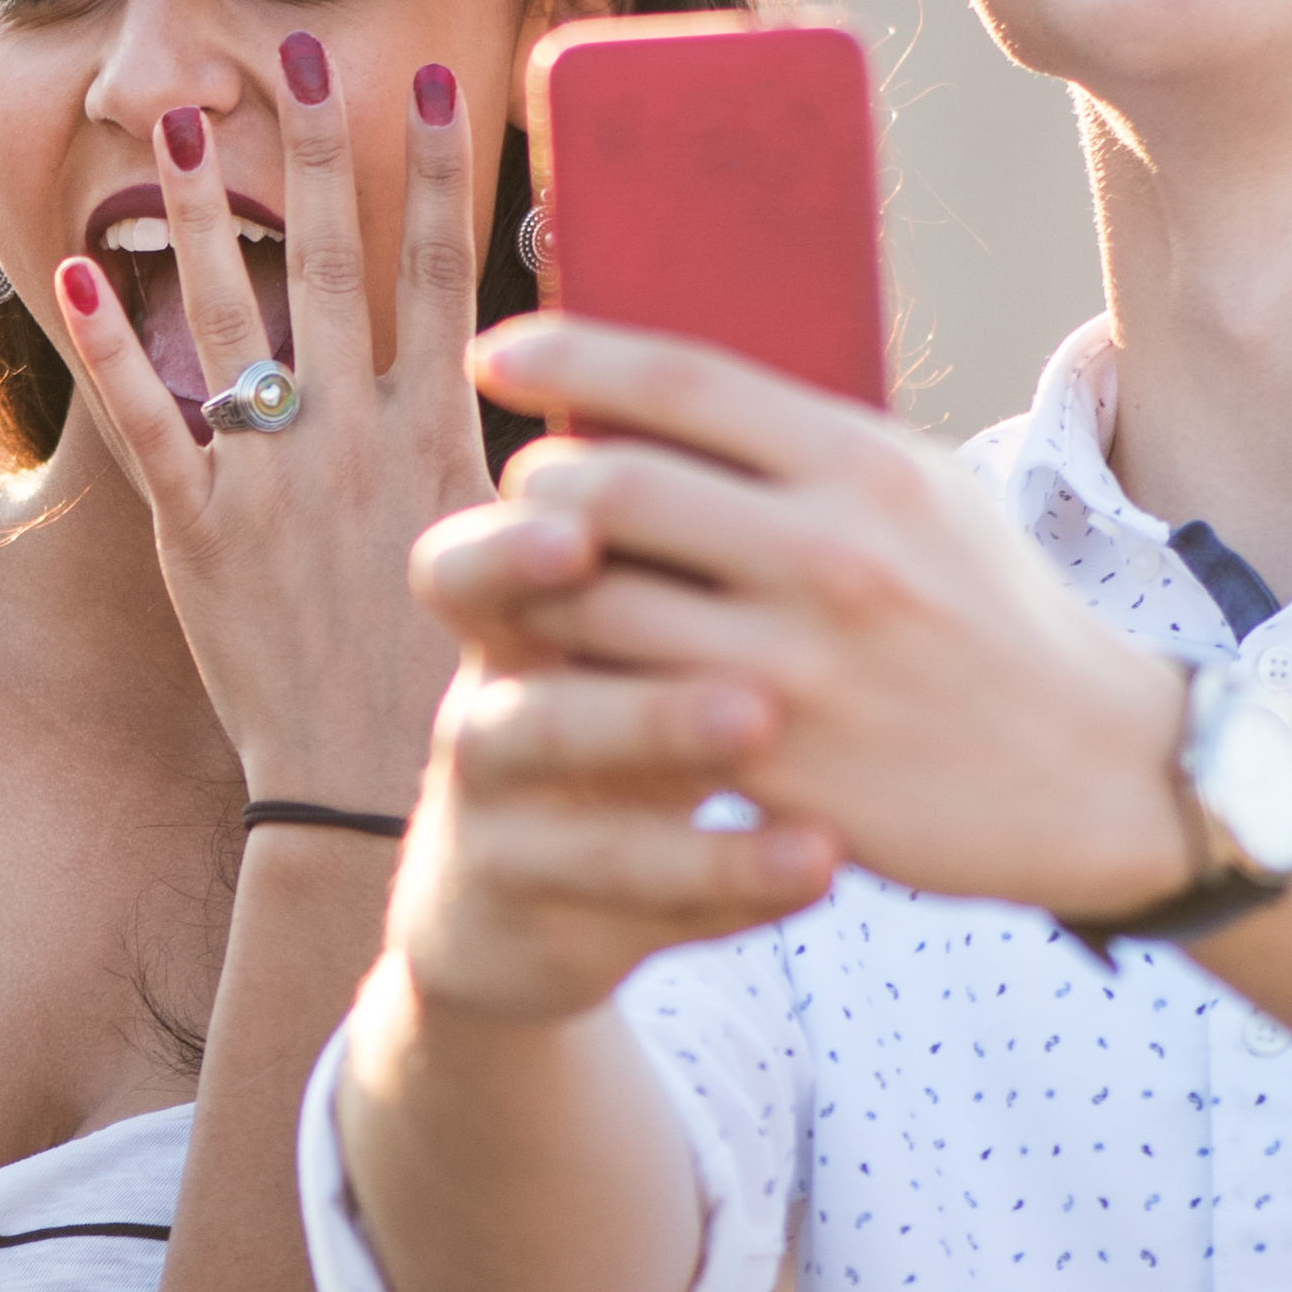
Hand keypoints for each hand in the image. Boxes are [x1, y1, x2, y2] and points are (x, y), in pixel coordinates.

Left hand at [37, 34, 483, 816]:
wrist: (374, 793)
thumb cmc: (469, 682)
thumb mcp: (534, 556)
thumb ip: (544, 461)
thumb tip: (594, 380)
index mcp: (444, 439)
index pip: (448, 277)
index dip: (437, 176)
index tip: (432, 83)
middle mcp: (356, 441)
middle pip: (332, 266)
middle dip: (313, 152)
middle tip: (297, 52)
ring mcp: (272, 482)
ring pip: (229, 319)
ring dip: (193, 214)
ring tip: (165, 124)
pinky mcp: (197, 532)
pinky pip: (145, 425)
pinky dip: (105, 352)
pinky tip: (68, 280)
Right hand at [382, 529, 838, 1020]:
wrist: (525, 898)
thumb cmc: (613, 710)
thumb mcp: (618, 625)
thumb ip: (665, 529)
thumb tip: (766, 362)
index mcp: (505, 636)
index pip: (468, 574)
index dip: (509, 553)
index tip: (582, 526)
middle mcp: (487, 732)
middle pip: (523, 711)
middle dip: (624, 695)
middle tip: (736, 679)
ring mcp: (510, 842)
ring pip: (581, 829)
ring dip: (677, 793)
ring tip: (776, 751)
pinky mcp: (552, 929)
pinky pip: (643, 913)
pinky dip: (731, 885)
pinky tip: (822, 863)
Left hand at [440, 317, 1197, 922]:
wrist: (1094, 771)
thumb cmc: (991, 614)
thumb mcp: (924, 492)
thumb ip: (805, 445)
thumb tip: (662, 389)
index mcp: (864, 465)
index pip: (681, 378)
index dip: (568, 351)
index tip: (498, 350)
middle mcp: (829, 553)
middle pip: (610, 484)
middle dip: (537, 482)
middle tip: (526, 490)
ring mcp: (797, 665)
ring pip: (594, 603)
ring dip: (536, 590)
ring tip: (534, 584)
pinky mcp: (772, 763)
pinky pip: (626, 706)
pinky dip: (579, 681)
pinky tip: (571, 672)